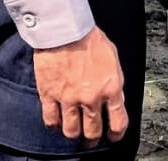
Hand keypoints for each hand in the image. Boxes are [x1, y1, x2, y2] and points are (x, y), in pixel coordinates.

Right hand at [34, 26, 127, 142]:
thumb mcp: (113, 58)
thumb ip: (114, 81)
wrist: (64, 28)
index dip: (116, 134)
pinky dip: (54, 124)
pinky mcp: (49, 95)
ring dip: (73, 133)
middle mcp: (91, 98)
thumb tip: (115, 98)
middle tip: (91, 138)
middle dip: (93, 139)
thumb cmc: (89, 37)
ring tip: (73, 130)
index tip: (112, 137)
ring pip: (71, 131)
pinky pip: (51, 120)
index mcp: (111, 87)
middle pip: (93, 132)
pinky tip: (56, 121)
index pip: (118, 122)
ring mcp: (69, 99)